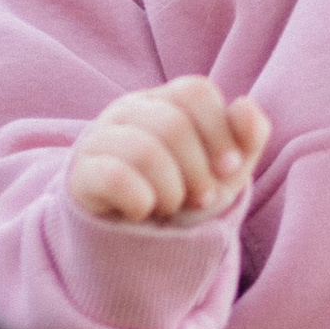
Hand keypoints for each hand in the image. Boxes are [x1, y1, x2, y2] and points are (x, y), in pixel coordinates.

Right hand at [68, 78, 269, 225]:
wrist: (140, 237)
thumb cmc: (186, 192)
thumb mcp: (226, 168)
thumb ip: (248, 134)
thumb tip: (244, 105)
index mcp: (166, 101)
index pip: (196, 91)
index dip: (220, 132)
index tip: (229, 169)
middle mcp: (129, 110)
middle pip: (173, 125)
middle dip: (198, 172)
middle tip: (200, 199)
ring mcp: (100, 138)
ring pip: (145, 152)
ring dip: (171, 191)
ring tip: (170, 207)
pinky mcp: (81, 173)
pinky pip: (114, 178)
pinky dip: (141, 202)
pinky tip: (142, 212)